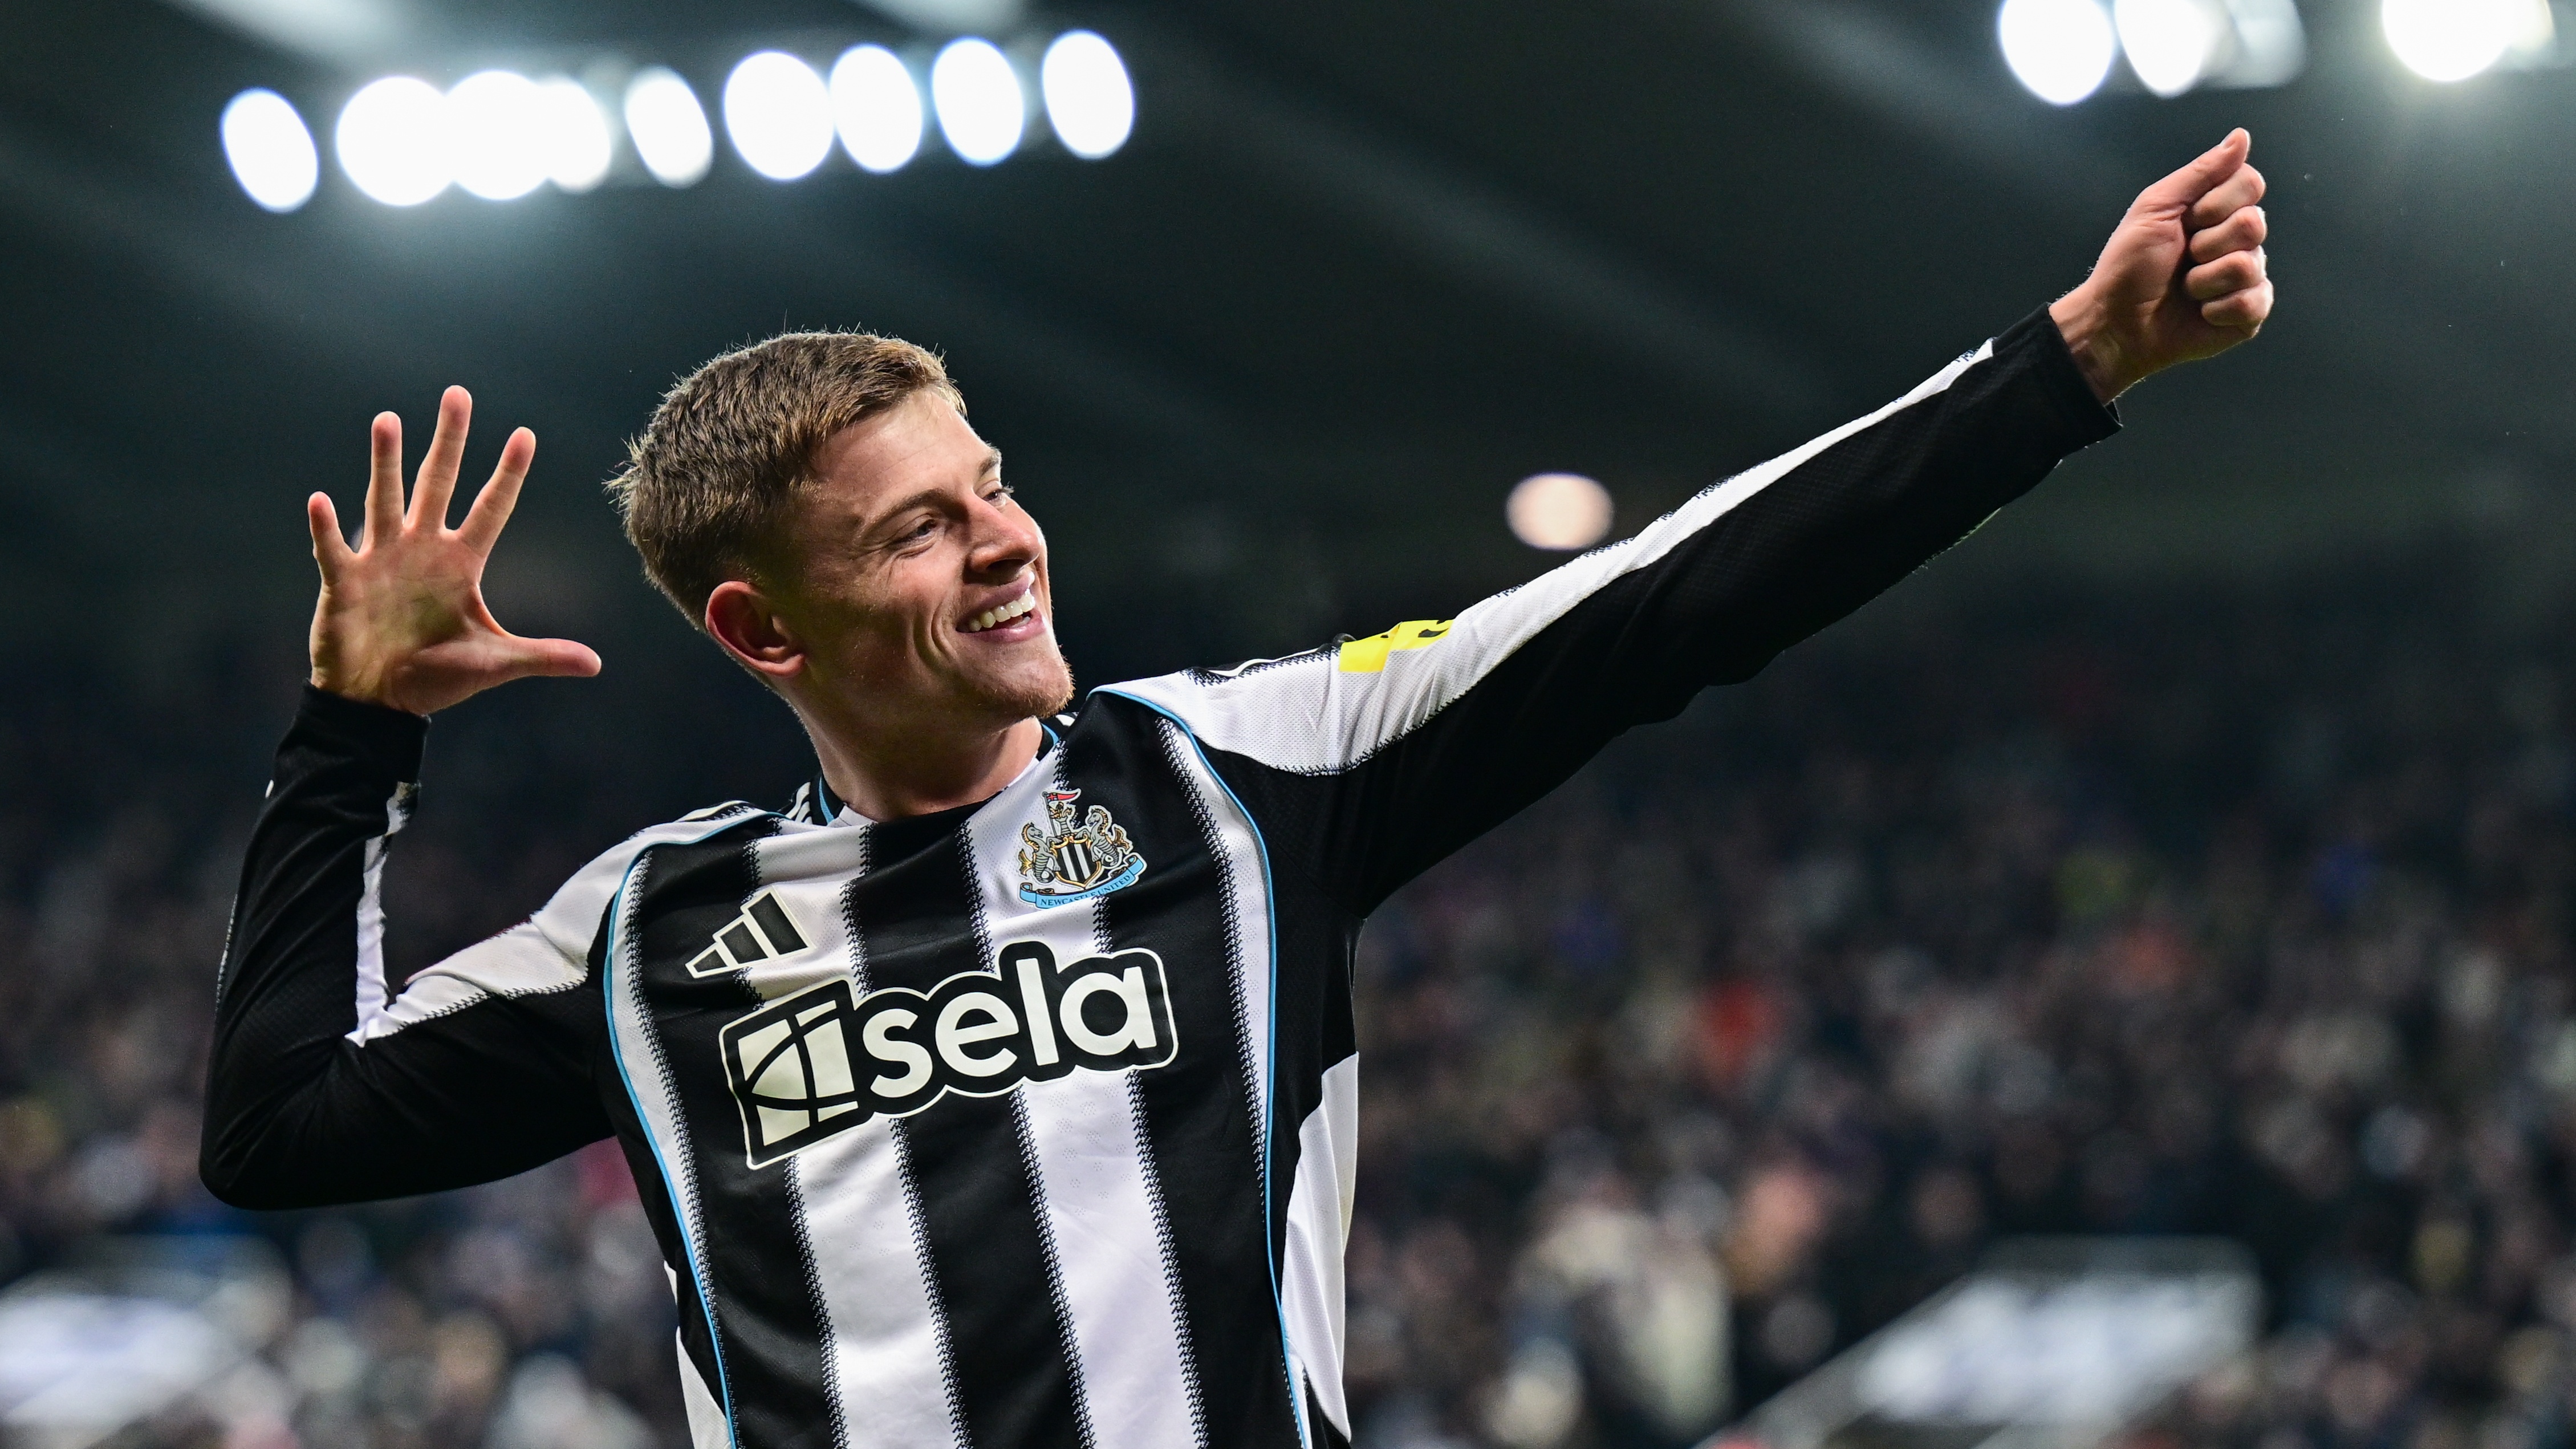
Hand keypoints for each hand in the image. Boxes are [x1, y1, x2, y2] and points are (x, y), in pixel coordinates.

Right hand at [307, 387, 600, 714]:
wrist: (380, 702)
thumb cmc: (436, 678)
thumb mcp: (495, 663)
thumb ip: (543, 656)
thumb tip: (596, 664)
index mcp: (461, 564)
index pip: (490, 509)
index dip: (508, 475)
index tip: (526, 434)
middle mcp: (422, 550)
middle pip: (438, 484)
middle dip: (448, 441)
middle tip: (457, 394)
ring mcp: (381, 561)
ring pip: (386, 500)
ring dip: (386, 462)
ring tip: (389, 419)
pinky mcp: (344, 583)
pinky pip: (333, 550)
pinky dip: (326, 528)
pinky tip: (320, 500)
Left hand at [2051, 128, 2273, 402]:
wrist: (2114, 322)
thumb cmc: (2128, 266)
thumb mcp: (2156, 208)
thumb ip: (2201, 172)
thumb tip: (2242, 135)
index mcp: (2218, 211)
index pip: (2251, 183)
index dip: (2217, 203)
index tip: (2187, 219)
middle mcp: (2238, 240)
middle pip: (2255, 222)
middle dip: (2207, 243)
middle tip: (2182, 257)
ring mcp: (2246, 277)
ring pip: (2250, 264)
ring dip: (2205, 280)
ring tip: (2185, 289)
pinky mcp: (2248, 314)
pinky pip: (2253, 301)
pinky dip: (2217, 309)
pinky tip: (2199, 312)